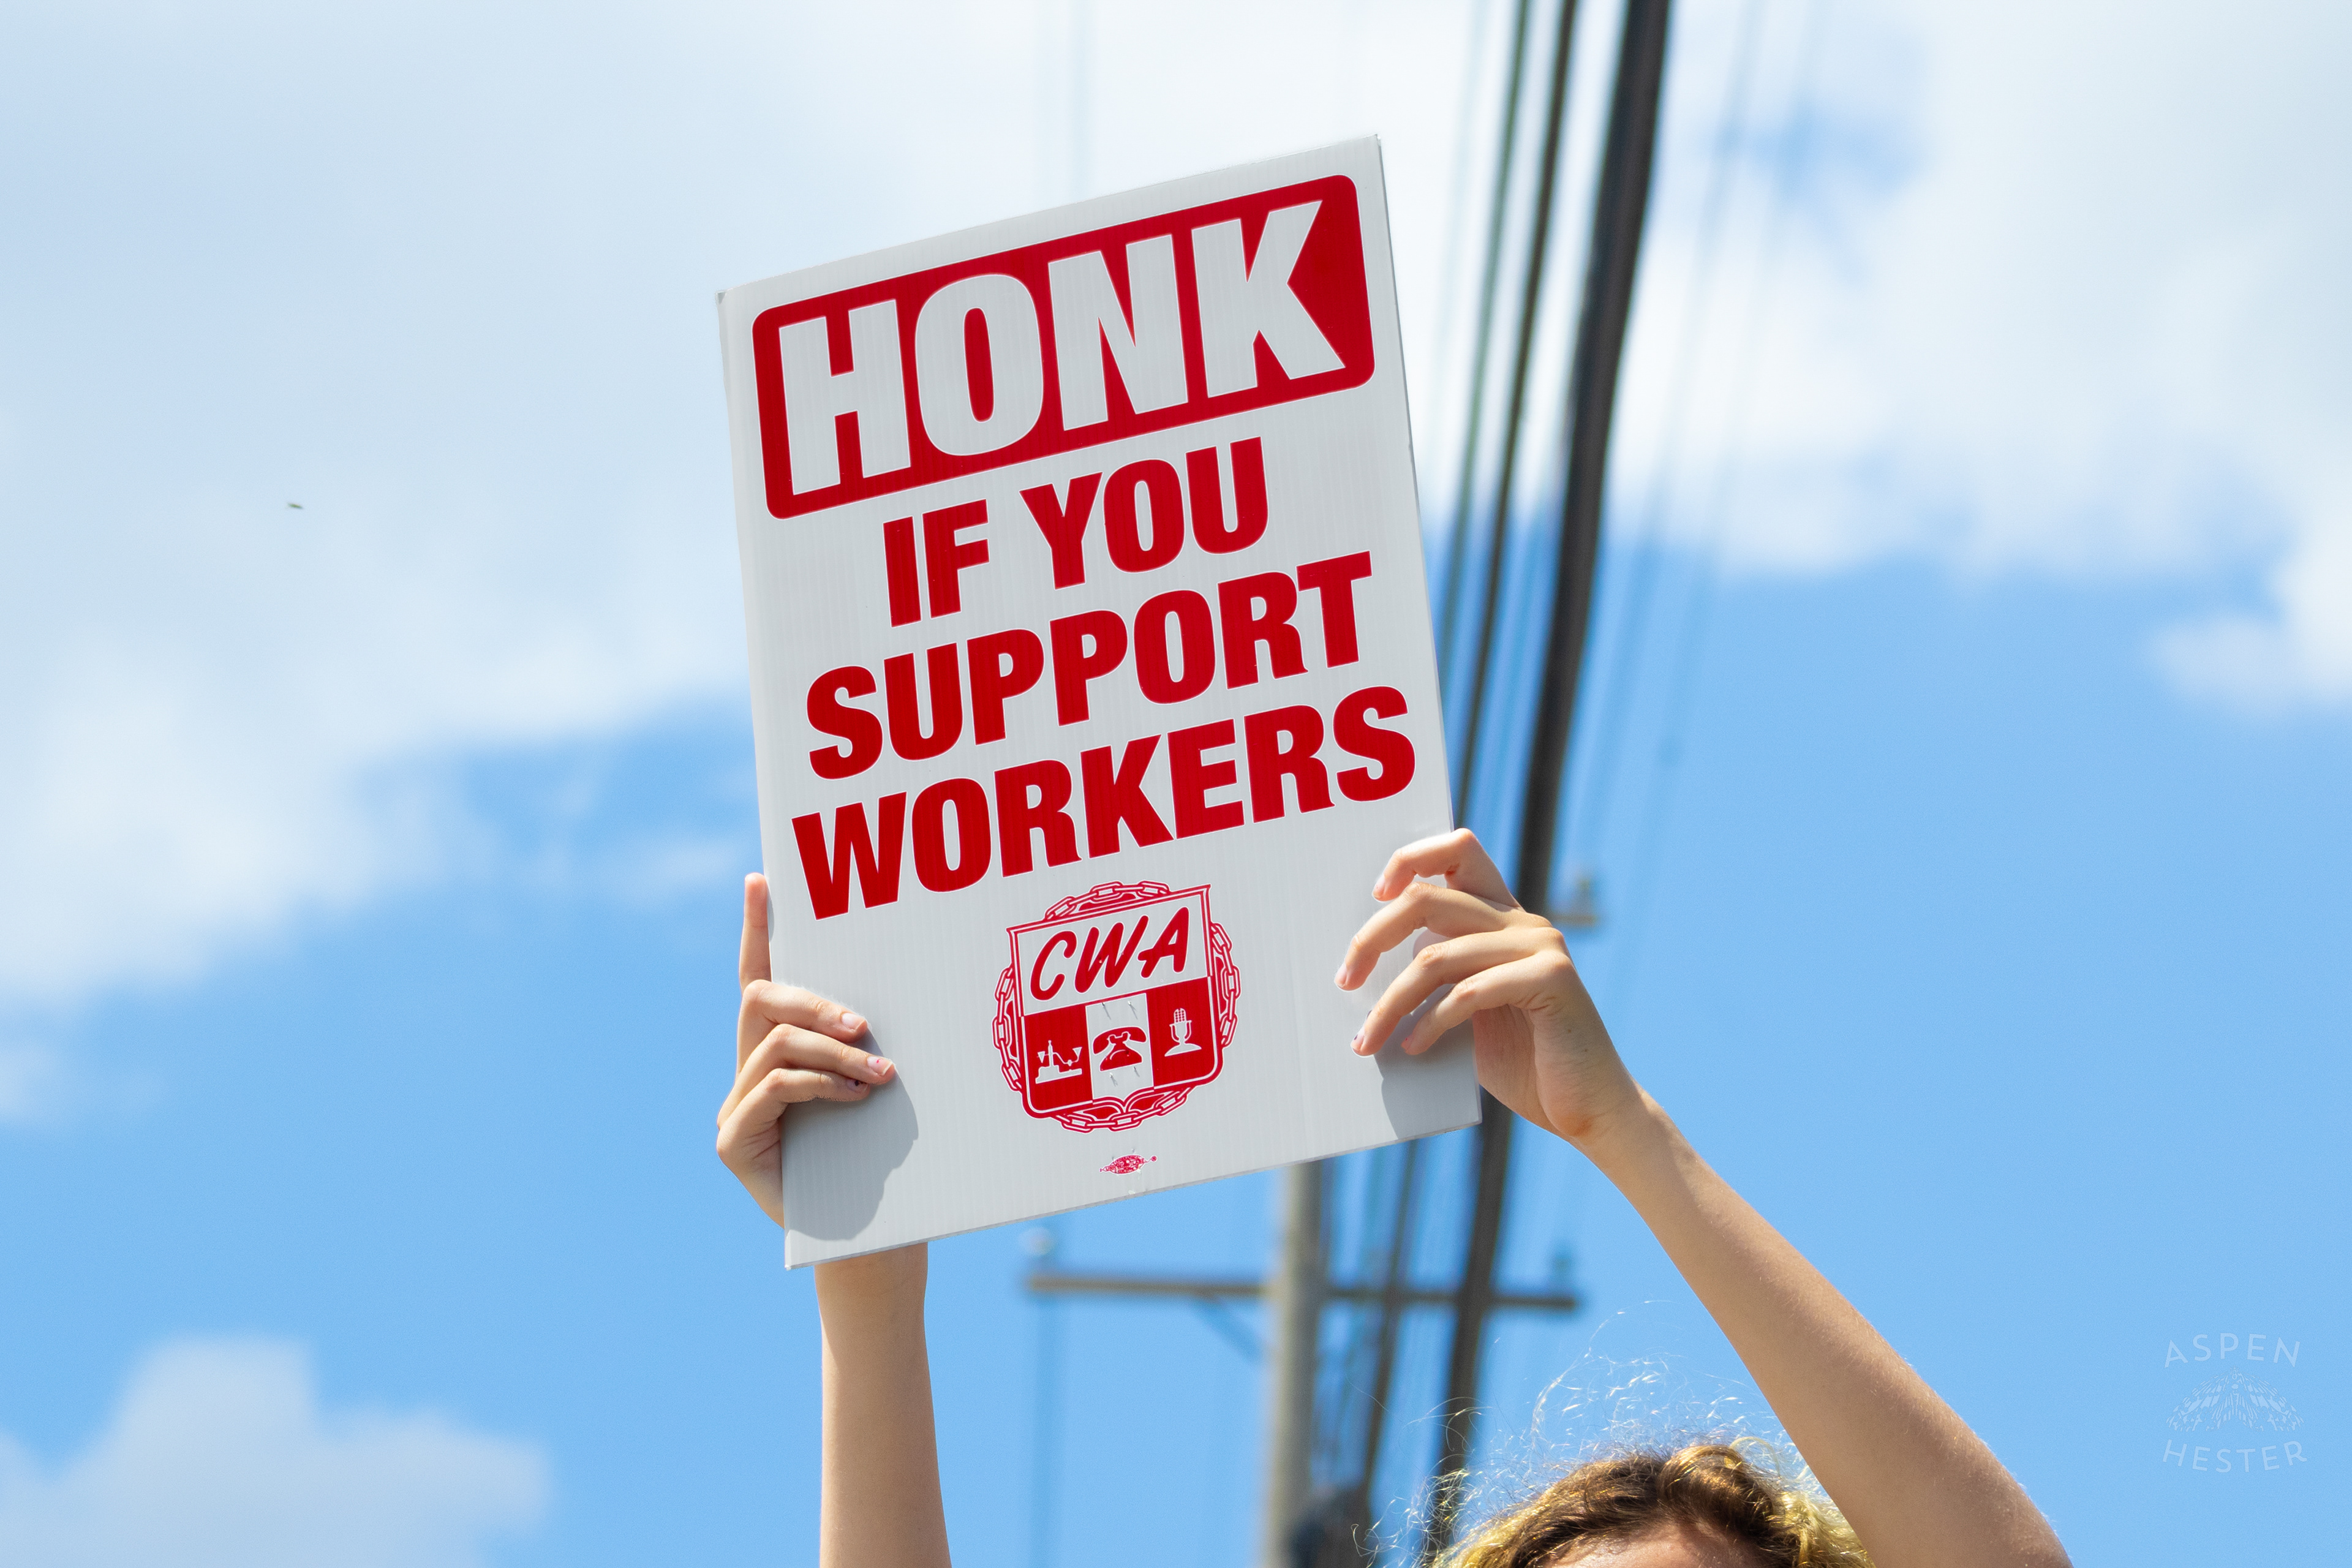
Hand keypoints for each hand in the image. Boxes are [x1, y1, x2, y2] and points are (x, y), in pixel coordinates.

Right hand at [717, 872, 897, 1227]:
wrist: (876, 1242)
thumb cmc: (885, 1163)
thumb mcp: (878, 1087)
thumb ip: (863, 1046)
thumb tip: (884, 999)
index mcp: (780, 1054)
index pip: (761, 978)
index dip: (758, 928)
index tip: (762, 879)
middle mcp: (749, 1074)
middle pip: (762, 1000)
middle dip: (814, 1000)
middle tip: (863, 1025)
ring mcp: (735, 1109)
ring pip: (774, 1043)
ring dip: (833, 1053)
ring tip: (880, 1077)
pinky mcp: (733, 1142)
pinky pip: (772, 1086)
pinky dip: (819, 1085)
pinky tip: (856, 1099)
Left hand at [1334, 829, 1636, 1146]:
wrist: (1591, 1110)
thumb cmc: (1525, 1065)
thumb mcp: (1469, 1010)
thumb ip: (1438, 976)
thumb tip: (1365, 968)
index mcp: (1504, 918)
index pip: (1458, 850)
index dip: (1410, 859)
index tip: (1375, 895)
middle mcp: (1523, 922)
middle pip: (1427, 900)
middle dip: (1373, 939)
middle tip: (1345, 981)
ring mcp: (1541, 946)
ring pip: (1436, 957)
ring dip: (1390, 1003)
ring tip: (1367, 1040)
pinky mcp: (1552, 979)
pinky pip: (1468, 992)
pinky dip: (1430, 1022)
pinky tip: (1413, 1048)